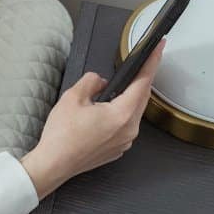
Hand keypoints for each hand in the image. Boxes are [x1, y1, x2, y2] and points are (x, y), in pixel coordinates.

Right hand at [19, 38, 165, 199]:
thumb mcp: (72, 97)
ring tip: (110, 91)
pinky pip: (124, 126)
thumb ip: (91, 82)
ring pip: (132, 112)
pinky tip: (102, 111)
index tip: (159, 49)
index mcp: (121, 114)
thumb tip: (99, 81)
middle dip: (140, 80)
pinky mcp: (117, 149)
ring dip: (126, 99)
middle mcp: (128, 130)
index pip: (143, 83)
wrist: (54, 164)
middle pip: (141, 98)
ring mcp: (125, 142)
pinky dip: (118, 114)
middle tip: (141, 64)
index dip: (152, 63)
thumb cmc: (61, 136)